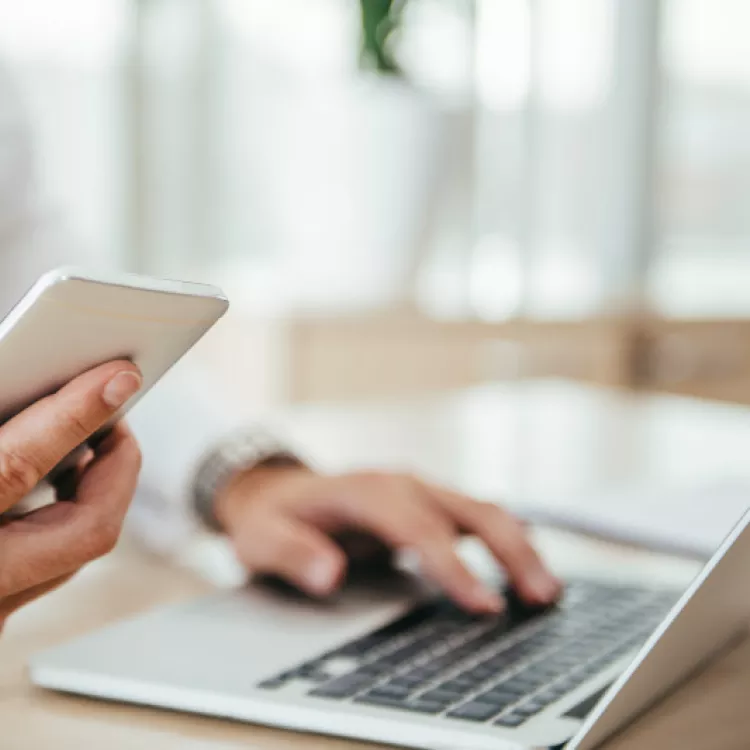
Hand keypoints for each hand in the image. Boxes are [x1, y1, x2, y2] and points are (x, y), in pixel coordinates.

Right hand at [0, 361, 142, 627]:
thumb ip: (4, 440)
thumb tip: (52, 384)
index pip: (16, 467)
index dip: (75, 415)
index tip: (119, 378)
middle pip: (87, 530)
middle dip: (119, 467)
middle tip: (119, 415)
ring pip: (78, 552)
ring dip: (98, 491)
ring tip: (92, 439)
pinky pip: (53, 565)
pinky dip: (67, 516)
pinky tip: (59, 482)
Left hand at [216, 466, 561, 613]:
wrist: (279, 490)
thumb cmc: (274, 517)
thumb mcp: (263, 538)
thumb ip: (294, 554)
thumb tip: (330, 575)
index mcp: (366, 490)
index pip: (419, 528)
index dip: (454, 566)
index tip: (483, 605)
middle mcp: (401, 483)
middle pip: (468, 509)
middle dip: (509, 551)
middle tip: (540, 597)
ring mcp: (419, 489)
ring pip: (482, 510)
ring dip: (518, 546)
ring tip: (547, 590)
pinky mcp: (428, 502)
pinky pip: (476, 516)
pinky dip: (506, 539)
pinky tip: (527, 564)